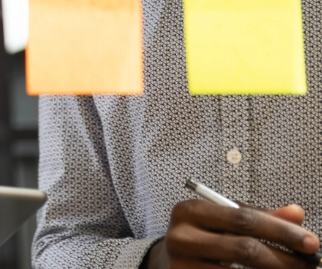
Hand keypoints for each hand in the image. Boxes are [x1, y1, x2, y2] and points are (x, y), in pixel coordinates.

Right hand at [146, 200, 318, 267]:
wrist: (167, 263)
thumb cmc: (204, 239)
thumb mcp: (225, 223)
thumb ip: (260, 217)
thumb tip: (297, 214)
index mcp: (190, 210)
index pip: (244, 218)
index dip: (282, 231)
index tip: (312, 243)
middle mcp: (181, 237)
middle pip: (245, 249)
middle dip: (286, 260)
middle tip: (312, 266)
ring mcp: (181, 265)